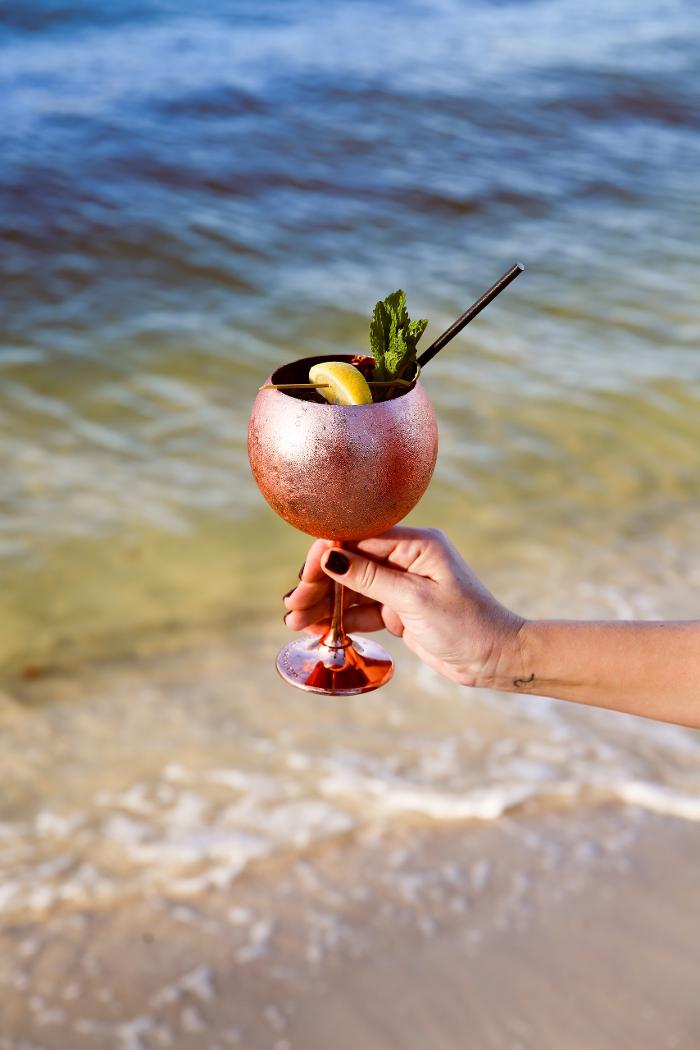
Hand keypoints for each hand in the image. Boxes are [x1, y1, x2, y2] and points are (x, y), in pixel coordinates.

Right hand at [283, 527, 524, 686]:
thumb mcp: (415, 601)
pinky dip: (341, 618)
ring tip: (294, 621)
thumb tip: (329, 556)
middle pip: (350, 563)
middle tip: (292, 606)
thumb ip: (370, 578)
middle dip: (319, 583)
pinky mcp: (400, 608)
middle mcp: (407, 558)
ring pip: (352, 588)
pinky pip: (363, 608)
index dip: (326, 555)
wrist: (497, 659)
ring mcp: (402, 583)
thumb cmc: (467, 625)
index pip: (358, 538)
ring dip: (324, 604)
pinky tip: (316, 627)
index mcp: (416, 543)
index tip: (304, 577)